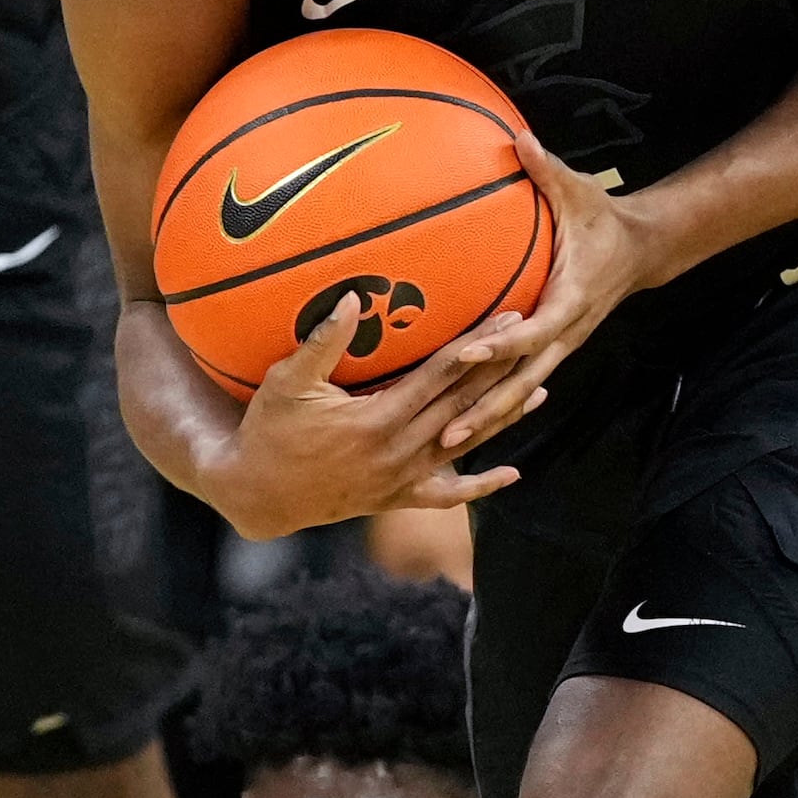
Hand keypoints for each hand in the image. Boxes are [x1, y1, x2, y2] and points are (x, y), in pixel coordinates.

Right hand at [204, 294, 547, 539]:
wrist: (258, 495)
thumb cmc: (267, 432)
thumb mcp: (286, 383)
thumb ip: (322, 342)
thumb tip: (352, 298)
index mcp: (378, 422)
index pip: (441, 374)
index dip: (476, 345)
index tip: (507, 318)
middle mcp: (399, 453)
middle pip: (463, 405)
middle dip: (500, 371)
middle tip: (535, 339)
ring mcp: (402, 480)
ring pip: (465, 445)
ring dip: (504, 419)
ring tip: (540, 391)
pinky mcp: (397, 499)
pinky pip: (447, 495)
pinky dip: (480, 486)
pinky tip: (511, 474)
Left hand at [437, 133, 647, 454]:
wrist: (641, 249)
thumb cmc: (603, 219)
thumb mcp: (579, 191)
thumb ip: (546, 169)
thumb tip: (519, 138)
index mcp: (569, 302)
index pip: (530, 333)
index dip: (498, 347)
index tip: (463, 357)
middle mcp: (564, 335)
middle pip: (521, 386)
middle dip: (484, 413)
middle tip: (443, 435)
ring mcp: (559, 349)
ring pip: (520, 396)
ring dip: (486, 422)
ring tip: (445, 447)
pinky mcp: (552, 352)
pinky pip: (521, 387)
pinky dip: (496, 410)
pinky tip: (465, 428)